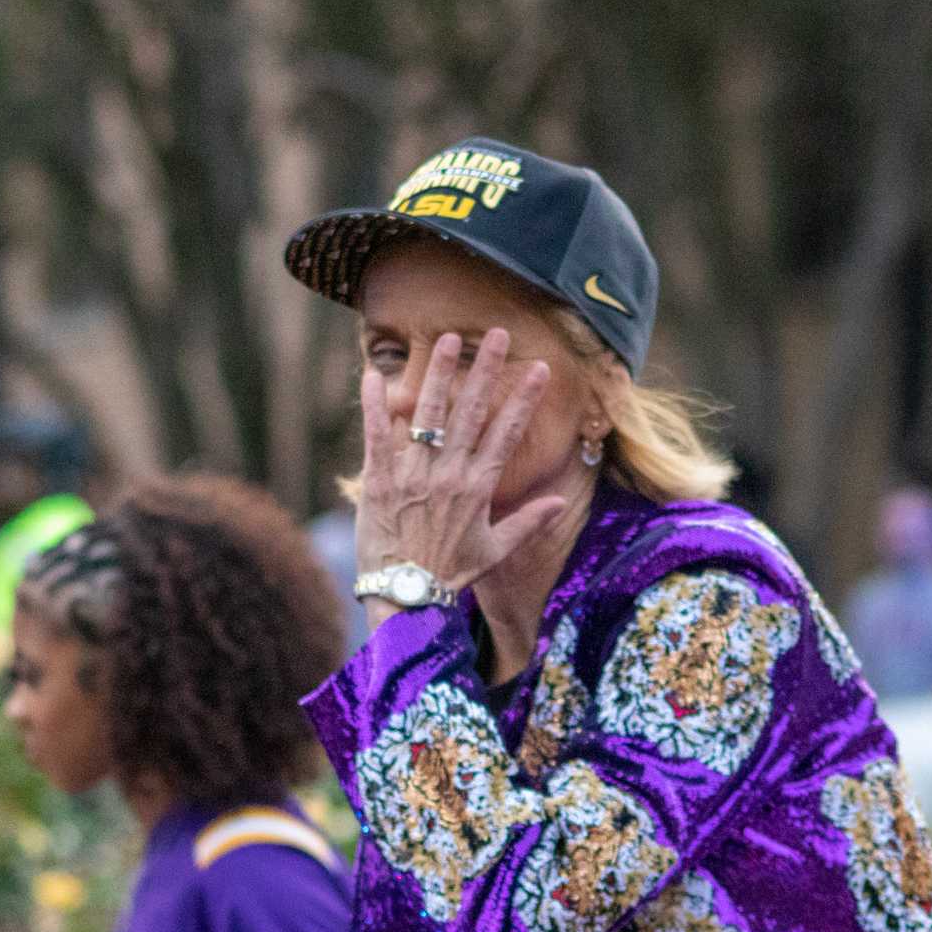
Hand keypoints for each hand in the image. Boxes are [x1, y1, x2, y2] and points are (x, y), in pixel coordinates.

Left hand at [354, 329, 569, 595]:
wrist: (406, 597)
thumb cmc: (451, 575)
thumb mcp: (494, 551)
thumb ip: (526, 523)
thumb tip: (557, 501)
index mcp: (478, 488)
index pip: (506, 433)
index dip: (524, 399)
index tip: (539, 369)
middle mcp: (448, 475)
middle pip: (470, 413)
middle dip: (486, 371)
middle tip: (497, 335)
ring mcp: (412, 475)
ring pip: (427, 414)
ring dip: (437, 374)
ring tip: (447, 339)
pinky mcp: (379, 482)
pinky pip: (376, 436)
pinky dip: (374, 406)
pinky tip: (374, 375)